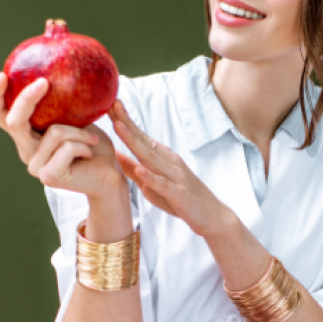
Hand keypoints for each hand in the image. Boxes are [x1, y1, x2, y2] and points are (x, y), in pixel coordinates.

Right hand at [0, 73, 125, 202]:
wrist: (109, 178)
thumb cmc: (94, 147)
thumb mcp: (78, 117)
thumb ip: (64, 101)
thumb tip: (61, 67)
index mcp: (28, 136)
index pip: (0, 115)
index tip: (2, 75)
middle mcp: (26, 151)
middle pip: (15, 121)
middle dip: (28, 98)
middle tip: (44, 82)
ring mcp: (35, 166)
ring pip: (53, 132)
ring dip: (80, 131)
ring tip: (93, 139)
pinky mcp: (49, 176)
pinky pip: (67, 147)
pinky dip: (84, 144)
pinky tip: (90, 152)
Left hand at [110, 102, 232, 237]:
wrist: (213, 216)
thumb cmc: (181, 199)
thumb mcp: (153, 183)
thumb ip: (134, 169)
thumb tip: (114, 154)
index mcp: (163, 158)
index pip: (140, 137)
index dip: (125, 121)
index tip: (109, 105)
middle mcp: (170, 162)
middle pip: (144, 141)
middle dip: (127, 123)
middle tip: (112, 104)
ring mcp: (176, 177)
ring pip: (151, 158)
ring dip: (134, 142)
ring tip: (119, 127)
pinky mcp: (180, 194)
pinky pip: (164, 185)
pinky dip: (151, 177)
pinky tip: (140, 169)